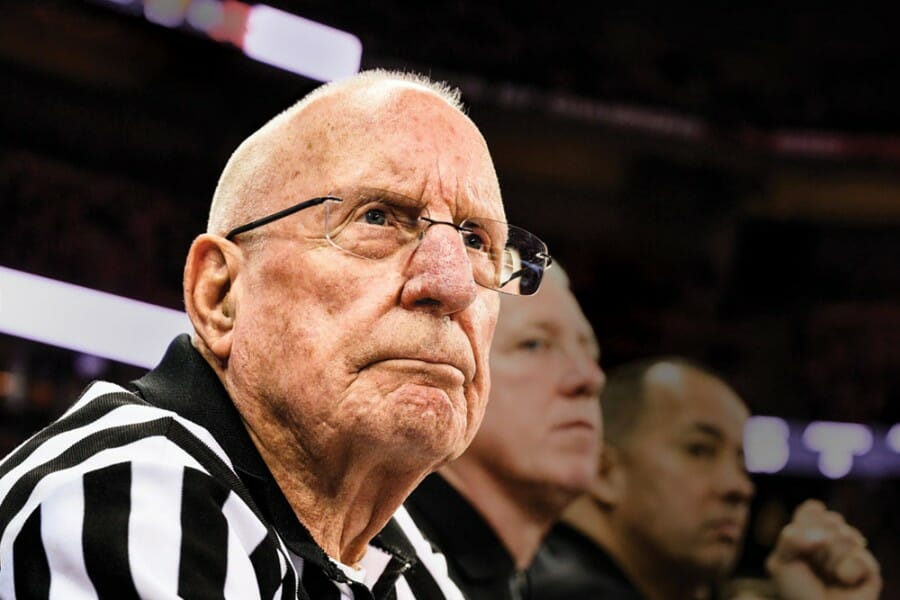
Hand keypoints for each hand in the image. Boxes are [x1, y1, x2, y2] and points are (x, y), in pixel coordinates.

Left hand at [766, 499, 880, 599]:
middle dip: (817, 547)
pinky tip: (844, 583)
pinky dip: (847, 573)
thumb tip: (824, 537)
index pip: (813, 509)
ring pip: (846, 537)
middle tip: (814, 567)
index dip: (805, 527)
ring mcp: (854, 551)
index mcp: (812, 529)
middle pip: (831, 520)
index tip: (799, 548)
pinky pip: (859, 558)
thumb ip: (791, 539)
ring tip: (828, 577)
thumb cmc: (798, 590)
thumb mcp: (782, 562)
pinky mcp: (870, 569)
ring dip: (830, 562)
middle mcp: (835, 536)